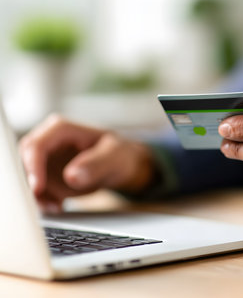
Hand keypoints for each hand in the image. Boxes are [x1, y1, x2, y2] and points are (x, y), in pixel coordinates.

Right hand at [20, 115, 154, 213]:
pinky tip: (58, 207)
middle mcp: (49, 142)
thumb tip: (72, 176)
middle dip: (29, 183)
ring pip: (27, 178)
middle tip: (43, 202)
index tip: (38, 188)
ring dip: (36, 195)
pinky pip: (36, 190)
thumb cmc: (119, 155)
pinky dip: (43, 201)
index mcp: (62, 129)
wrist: (123, 166)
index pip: (37, 145)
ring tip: (54, 207)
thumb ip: (95, 165)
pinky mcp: (48, 177)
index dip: (33, 166)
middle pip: (24, 161)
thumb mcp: (114, 157)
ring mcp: (46, 160)